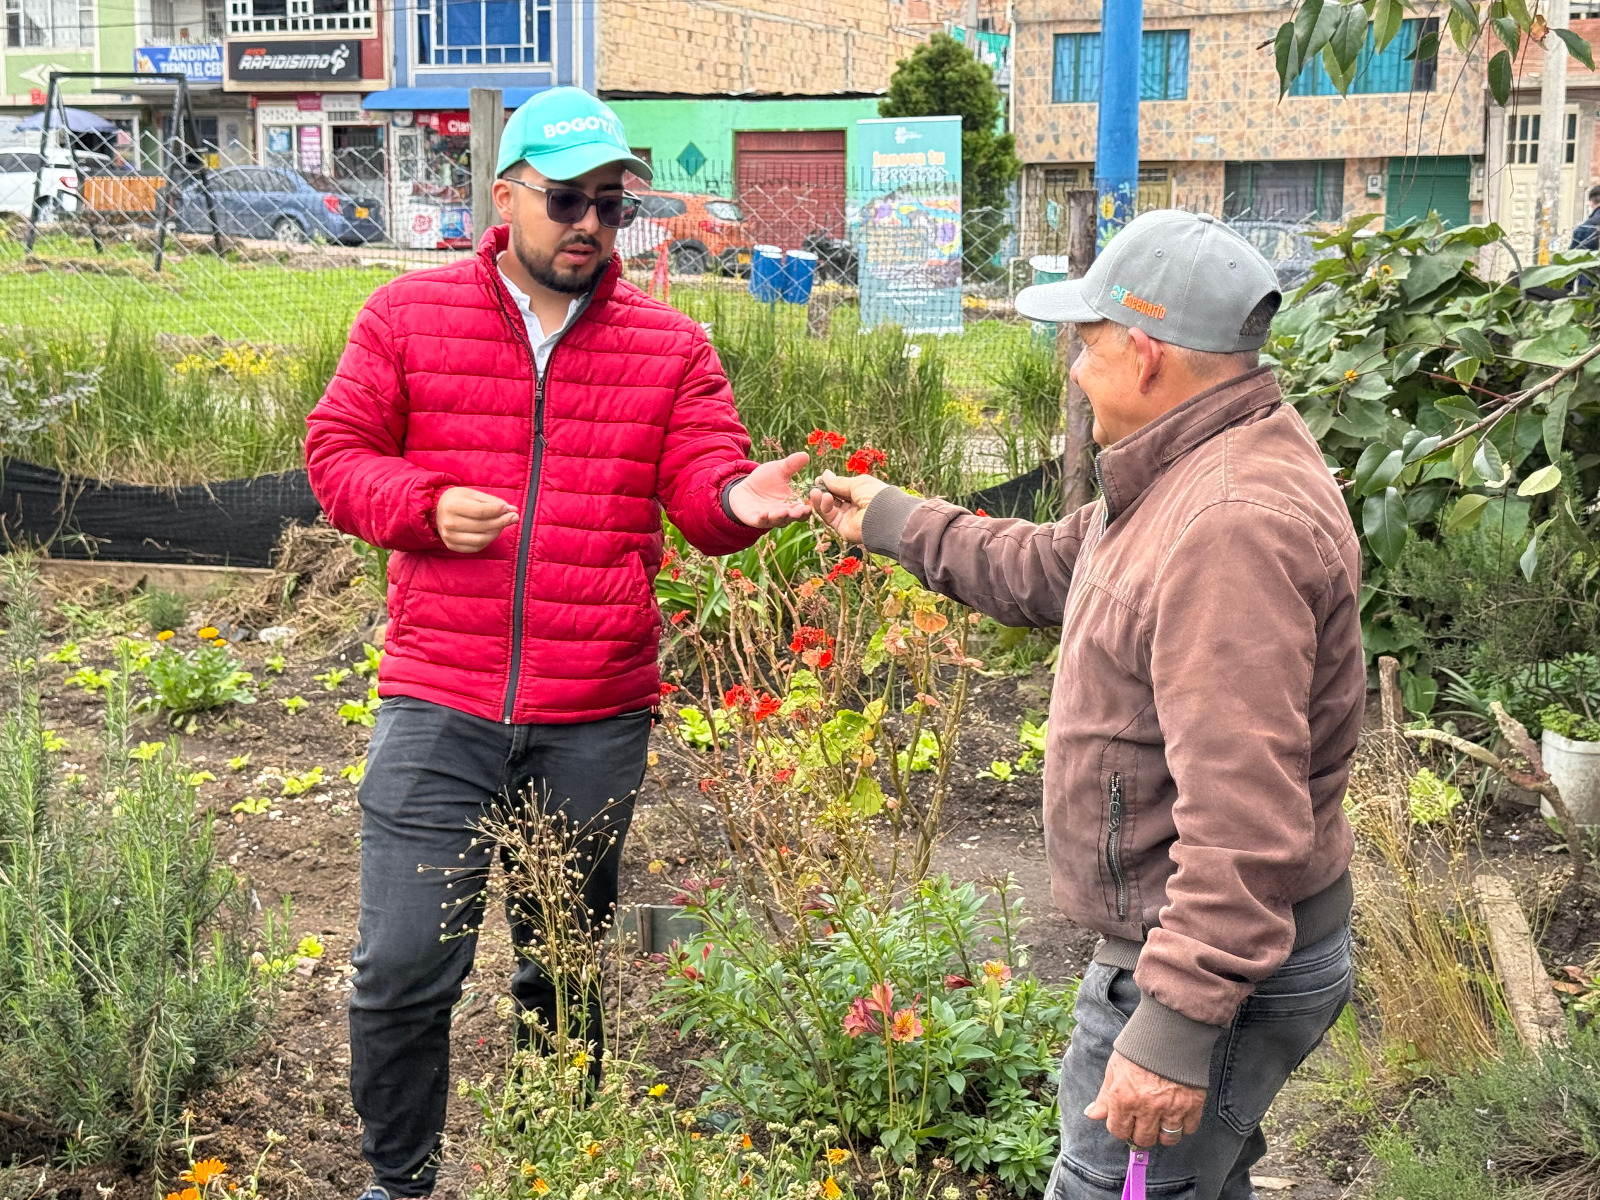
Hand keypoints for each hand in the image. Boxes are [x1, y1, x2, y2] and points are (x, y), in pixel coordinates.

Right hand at [435, 486, 518, 552]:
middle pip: (483, 526)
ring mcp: (449, 536)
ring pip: (482, 540)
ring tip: (503, 524)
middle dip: (502, 522)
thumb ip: (493, 502)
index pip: (481, 511)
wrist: (436, 510)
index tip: (509, 508)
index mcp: (453, 505)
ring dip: (497, 532)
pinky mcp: (451, 546)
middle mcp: (449, 522)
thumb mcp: (474, 494)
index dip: (498, 511)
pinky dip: (488, 541)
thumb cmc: (458, 499)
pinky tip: (492, 532)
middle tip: (513, 517)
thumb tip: (513, 511)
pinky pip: (476, 547)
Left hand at [726, 451, 811, 528]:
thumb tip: (805, 455)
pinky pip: (761, 521)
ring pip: (779, 520)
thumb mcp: (779, 469)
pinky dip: (763, 518)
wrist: (744, 489)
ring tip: (784, 511)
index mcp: (793, 502)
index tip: (814, 499)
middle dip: (798, 513)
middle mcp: (785, 513)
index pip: (805, 507)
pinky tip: (764, 513)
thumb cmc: (765, 480)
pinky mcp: (756, 520)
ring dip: (781, 517)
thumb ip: (791, 464)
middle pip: (794, 516)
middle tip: (802, 510)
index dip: (810, 505)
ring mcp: (770, 518)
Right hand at [808, 469, 889, 544]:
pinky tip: (824, 498)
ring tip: (815, 492)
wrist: (883, 516)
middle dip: (823, 492)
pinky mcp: (842, 528)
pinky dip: (824, 507)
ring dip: (820, 499)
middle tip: (815, 485)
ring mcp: (848, 519)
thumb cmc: (875, 495)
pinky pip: (830, 517)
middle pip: (834, 499)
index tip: (820, 479)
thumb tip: (825, 475)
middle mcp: (854, 507)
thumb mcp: (857, 483)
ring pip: (829, 509)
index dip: (830, 484)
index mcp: (861, 494)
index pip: (841, 490)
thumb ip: (839, 482)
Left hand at [1084, 1051, 1205, 1148]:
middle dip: (1141, 1133)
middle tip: (1143, 1122)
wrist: (1169, 1030)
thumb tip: (1092, 1114)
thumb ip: (1104, 1096)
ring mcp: (1172, 1108)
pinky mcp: (1193, 1104)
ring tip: (1161, 1122)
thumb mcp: (1114, 1068)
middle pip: (1144, 1139)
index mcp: (1124, 1098)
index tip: (1125, 1121)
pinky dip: (1184, 1125)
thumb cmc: (1139, 1047)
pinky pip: (1189, 1129)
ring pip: (1168, 1139)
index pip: (1118, 1131)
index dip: (1120, 1127)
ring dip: (1163, 1134)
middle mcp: (1147, 1107)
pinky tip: (1178, 1114)